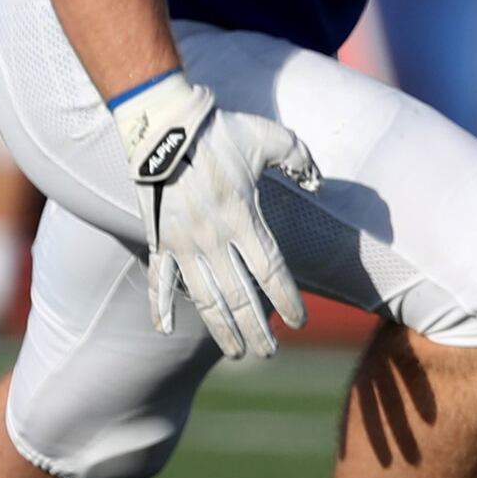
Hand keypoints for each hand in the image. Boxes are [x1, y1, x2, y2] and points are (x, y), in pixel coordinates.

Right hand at [110, 68, 323, 357]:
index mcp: (243, 217)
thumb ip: (300, 160)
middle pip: (240, 296)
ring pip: (204, 298)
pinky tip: (165, 330)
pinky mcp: (159, 239)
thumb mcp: (271, 138)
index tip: (299, 322)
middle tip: (270, 352)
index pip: (271, 272)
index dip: (287, 300)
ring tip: (236, 352)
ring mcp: (183, 242)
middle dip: (257, 328)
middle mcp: (213, 238)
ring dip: (221, 329)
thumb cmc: (219, 131)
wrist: (163, 125)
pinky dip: (159, 306)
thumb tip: (319, 181)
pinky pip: (158, 279)